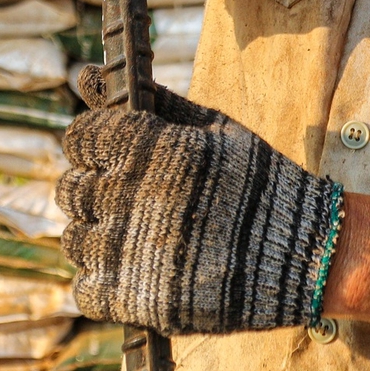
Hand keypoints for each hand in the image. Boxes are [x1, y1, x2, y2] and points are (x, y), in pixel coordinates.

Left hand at [58, 69, 340, 333]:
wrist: (298, 252)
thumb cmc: (255, 182)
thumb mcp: (210, 127)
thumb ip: (148, 100)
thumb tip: (86, 71)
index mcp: (148, 147)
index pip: (81, 138)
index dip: (94, 144)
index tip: (113, 154)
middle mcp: (128, 195)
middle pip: (71, 189)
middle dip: (96, 188)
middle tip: (133, 197)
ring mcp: (126, 251)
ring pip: (75, 238)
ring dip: (99, 235)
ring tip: (138, 235)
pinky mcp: (131, 299)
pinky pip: (86, 287)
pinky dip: (104, 280)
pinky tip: (135, 268)